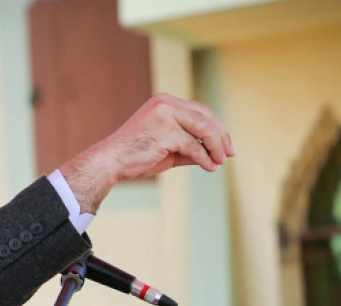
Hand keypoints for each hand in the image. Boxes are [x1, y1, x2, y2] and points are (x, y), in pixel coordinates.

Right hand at [60, 93, 234, 212]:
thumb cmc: (136, 156)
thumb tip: (215, 154)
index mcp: (165, 102)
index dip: (216, 127)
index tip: (226, 144)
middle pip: (204, 117)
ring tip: (221, 161)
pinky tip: (210, 167)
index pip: (199, 111)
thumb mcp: (168, 147)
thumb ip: (190, 146)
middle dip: (220, 136)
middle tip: (230, 153)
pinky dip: (204, 158)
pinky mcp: (165, 132)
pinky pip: (193, 146)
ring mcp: (165, 116)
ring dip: (215, 147)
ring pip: (202, 130)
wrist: (110, 162)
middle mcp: (166, 103)